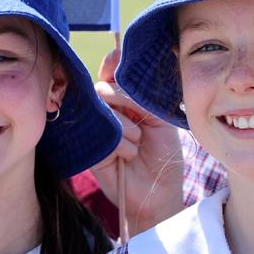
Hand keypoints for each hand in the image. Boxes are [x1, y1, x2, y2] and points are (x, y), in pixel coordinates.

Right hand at [90, 47, 184, 235]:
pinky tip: (127, 157)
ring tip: (137, 145)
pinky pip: (101, 134)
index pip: (111, 76)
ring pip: (101, 110)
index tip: (116, 60)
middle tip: (141, 124)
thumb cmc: (163, 155)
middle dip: (124, 102)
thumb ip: (139, 95)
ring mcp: (97, 130)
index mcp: (126, 102)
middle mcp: (109, 113)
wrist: (158, 192)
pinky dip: (119, 144)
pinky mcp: (91, 149)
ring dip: (125, 127)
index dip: (111, 67)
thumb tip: (119, 68)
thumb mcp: (159, 119)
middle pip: (102, 89)